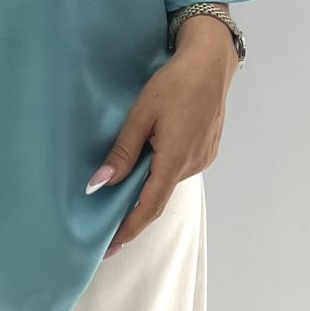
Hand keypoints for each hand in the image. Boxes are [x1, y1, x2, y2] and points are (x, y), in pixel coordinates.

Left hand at [87, 42, 232, 254]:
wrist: (210, 62)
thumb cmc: (174, 83)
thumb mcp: (141, 114)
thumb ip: (122, 151)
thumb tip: (99, 184)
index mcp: (175, 160)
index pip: (149, 208)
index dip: (128, 229)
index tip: (109, 248)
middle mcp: (193, 164)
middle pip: (158, 197)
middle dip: (133, 213)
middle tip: (107, 226)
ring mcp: (203, 158)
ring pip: (169, 181)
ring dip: (147, 189)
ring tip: (120, 195)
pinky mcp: (207, 150)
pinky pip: (179, 169)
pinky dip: (161, 174)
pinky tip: (147, 166)